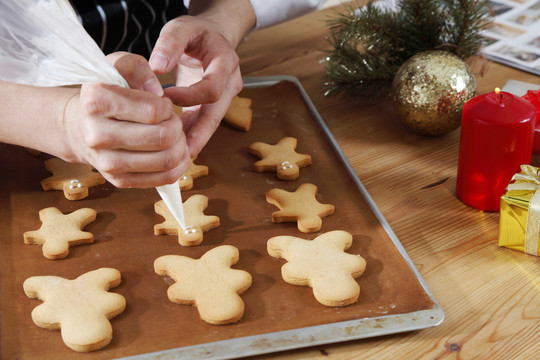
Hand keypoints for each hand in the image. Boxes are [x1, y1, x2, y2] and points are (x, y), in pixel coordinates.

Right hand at [62, 52, 191, 187]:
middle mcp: (97, 135)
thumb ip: (138, 68)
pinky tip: (177, 154)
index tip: (162, 105)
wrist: (79, 127)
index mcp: (97, 102)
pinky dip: (179, 166)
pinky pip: (163, 178)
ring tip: (174, 136)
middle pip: (163, 137)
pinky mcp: (119, 180)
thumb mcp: (116, 68)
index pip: (154, 111)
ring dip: (181, 147)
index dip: (168, 107)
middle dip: (177, 127)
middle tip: (172, 121)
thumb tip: (158, 92)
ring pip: (167, 160)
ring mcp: (107, 163)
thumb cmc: (105, 94)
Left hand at [149, 15, 243, 157]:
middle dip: (200, 135)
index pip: (211, 88)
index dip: (189, 96)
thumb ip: (169, 44)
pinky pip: (205, 122)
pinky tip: (178, 148)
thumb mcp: (181, 28)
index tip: (165, 97)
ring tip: (179, 158)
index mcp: (226, 62)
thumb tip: (156, 67)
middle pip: (216, 114)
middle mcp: (230, 82)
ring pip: (212, 123)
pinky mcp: (216, 105)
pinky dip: (192, 134)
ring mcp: (226, 96)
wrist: (214, 37)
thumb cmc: (196, 33)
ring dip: (196, 139)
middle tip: (183, 154)